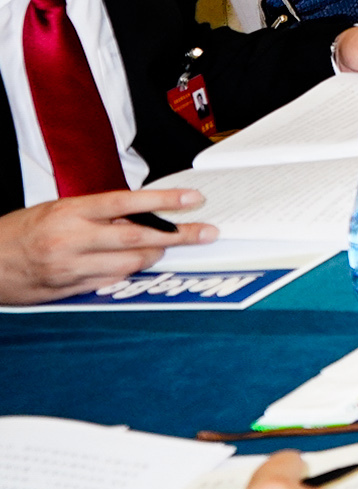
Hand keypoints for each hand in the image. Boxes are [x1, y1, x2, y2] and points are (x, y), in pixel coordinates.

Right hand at [0, 190, 205, 302]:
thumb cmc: (21, 231)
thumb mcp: (57, 210)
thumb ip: (97, 213)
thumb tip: (140, 213)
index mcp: (69, 212)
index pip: (126, 202)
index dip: (163, 200)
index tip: (194, 198)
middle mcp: (71, 240)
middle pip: (136, 237)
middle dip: (177, 235)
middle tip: (206, 232)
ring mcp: (69, 268)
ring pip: (128, 264)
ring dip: (153, 255)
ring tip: (169, 246)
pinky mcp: (67, 290)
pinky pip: (109, 282)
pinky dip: (127, 273)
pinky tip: (138, 265)